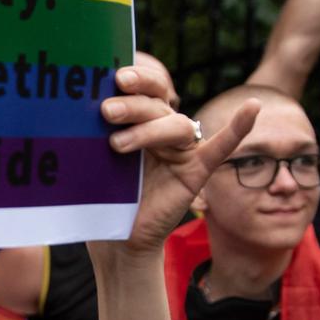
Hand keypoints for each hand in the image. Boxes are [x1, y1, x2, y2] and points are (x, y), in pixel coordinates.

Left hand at [97, 64, 258, 255]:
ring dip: (147, 128)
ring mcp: (181, 149)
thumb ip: (89, 133)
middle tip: (106, 110)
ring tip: (116, 144)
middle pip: (156, 103)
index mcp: (136, 119)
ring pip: (174, 125)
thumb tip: (67, 105)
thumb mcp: (90, 160)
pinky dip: (238, 128)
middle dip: (133, 103)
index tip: (111, 77)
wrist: (115, 242)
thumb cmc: (100, 197)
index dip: (132, 78)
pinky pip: (221, 148)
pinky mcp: (196, 171)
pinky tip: (252, 107)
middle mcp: (161, 128)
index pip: (140, 88)